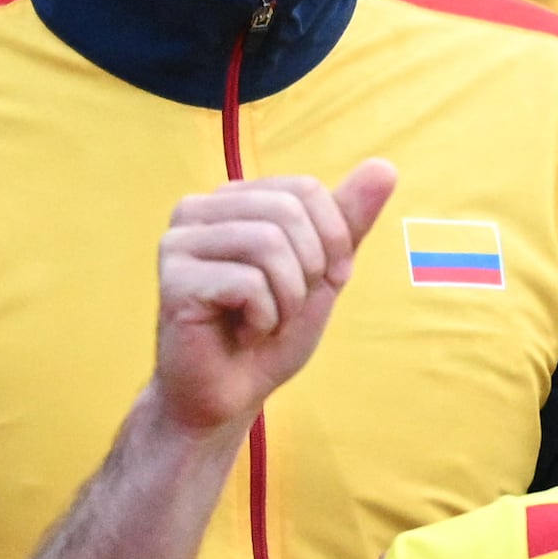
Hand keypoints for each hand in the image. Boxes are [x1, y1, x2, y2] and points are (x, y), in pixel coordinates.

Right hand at [159, 159, 396, 432]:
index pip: (305, 188)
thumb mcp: (324, 271)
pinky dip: (264, 319)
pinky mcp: (172, 278)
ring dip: (287, 298)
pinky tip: (241, 332)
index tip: (319, 281)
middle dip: (308, 270)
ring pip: (268, 244)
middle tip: (285, 306)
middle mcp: (197, 210)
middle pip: (287, 212)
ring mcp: (178, 242)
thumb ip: (348, 221)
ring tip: (263, 320)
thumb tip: (384, 166)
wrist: (232, 392)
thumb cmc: (273, 330)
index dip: (332, 240)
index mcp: (232, 199)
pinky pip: (248, 284)